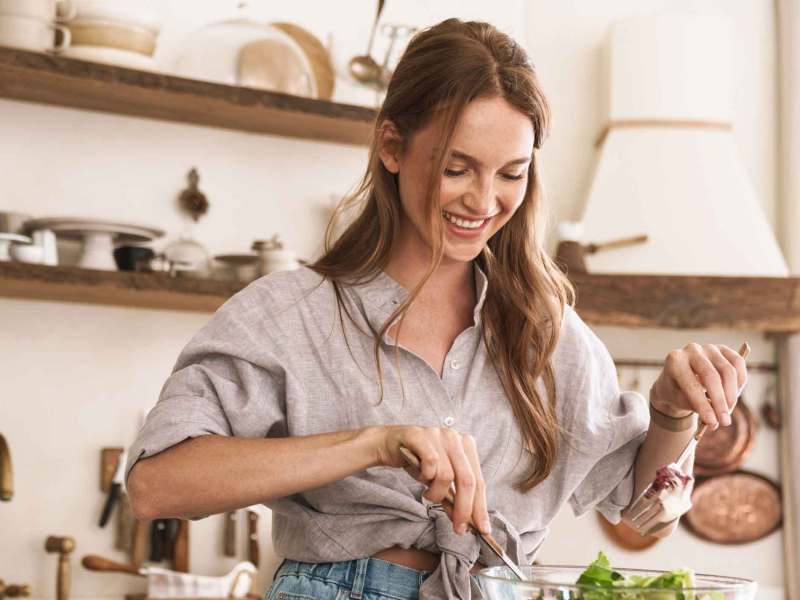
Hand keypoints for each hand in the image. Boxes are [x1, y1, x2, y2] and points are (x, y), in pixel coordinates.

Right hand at [374, 425, 490, 534]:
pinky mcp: (420, 436)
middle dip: (464, 509)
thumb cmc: (418, 462)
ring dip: (436, 493)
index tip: (482, 529)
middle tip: (458, 528)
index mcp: (466, 445)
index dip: (480, 507)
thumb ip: (452, 498)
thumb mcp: (439, 481)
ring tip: (428, 494)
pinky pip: (430, 463)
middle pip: (467, 480)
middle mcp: (455, 438)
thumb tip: (464, 522)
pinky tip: (420, 476)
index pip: (479, 481)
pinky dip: (425, 476)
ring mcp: (438, 434)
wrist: (389, 444)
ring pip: (446, 475)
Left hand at [650, 343, 747, 428]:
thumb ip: (696, 407)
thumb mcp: (680, 401)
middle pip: (712, 377)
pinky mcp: (723, 348)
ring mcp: (708, 347)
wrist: (679, 377)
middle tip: (725, 422)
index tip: (712, 423)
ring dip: (732, 395)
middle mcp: (691, 349)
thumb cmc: (678, 391)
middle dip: (720, 403)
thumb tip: (716, 420)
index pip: (691, 385)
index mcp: (674, 361)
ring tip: (728, 411)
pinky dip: (740, 382)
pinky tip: (734, 396)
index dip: (703, 406)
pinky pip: (738, 364)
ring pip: (729, 371)